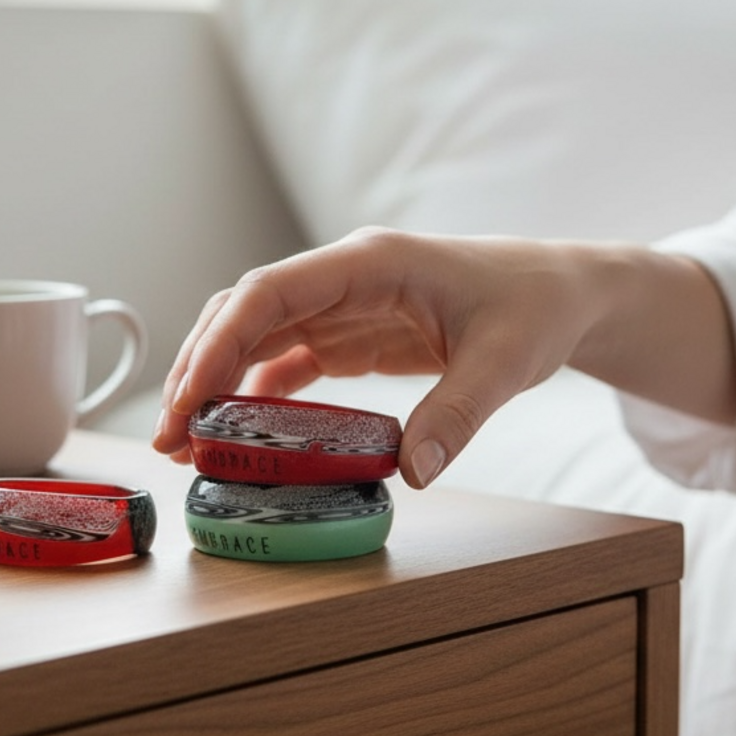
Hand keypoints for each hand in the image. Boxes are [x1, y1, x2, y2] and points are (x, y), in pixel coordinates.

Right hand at [152, 227, 735, 490]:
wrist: (563, 293)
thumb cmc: (536, 307)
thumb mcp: (507, 363)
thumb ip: (458, 415)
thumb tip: (413, 474)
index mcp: (370, 262)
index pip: (268, 292)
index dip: (220, 343)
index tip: (191, 399)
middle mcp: (344, 277)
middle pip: (244, 313)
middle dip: (199, 371)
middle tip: (171, 439)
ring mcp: (343, 306)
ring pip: (255, 337)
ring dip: (216, 385)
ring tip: (186, 446)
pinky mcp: (352, 336)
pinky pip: (287, 361)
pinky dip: (254, 395)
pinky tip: (235, 436)